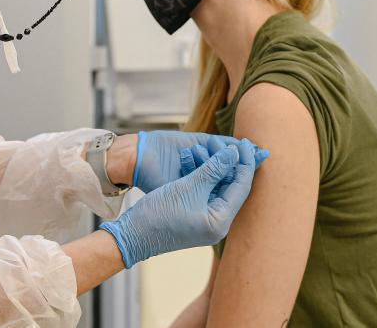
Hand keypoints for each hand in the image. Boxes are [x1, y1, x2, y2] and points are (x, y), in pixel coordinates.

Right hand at [99, 140, 265, 267]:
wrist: (132, 233)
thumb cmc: (160, 213)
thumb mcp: (190, 186)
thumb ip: (214, 169)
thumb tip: (234, 153)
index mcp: (221, 221)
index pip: (241, 187)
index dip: (244, 163)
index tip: (244, 143)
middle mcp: (217, 223)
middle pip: (232, 187)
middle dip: (230, 162)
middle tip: (233, 141)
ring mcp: (205, 220)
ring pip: (218, 186)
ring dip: (214, 165)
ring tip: (208, 144)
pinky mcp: (194, 216)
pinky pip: (206, 190)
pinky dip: (204, 173)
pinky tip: (199, 158)